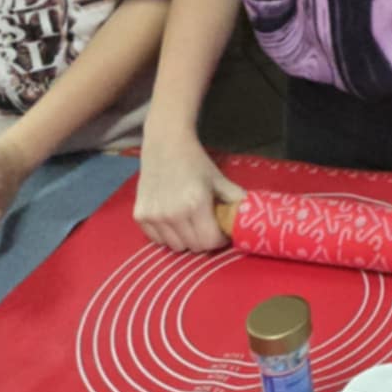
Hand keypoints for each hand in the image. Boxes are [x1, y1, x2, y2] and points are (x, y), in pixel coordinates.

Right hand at [133, 131, 242, 251]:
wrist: (165, 145)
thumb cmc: (195, 162)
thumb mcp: (219, 179)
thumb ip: (236, 199)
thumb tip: (251, 216)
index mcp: (195, 204)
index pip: (209, 241)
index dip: (219, 240)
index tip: (222, 231)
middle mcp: (172, 213)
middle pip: (193, 247)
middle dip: (204, 240)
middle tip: (207, 226)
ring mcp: (154, 216)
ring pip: (175, 246)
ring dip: (186, 239)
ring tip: (190, 222)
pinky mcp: (140, 216)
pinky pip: (158, 240)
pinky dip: (168, 236)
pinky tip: (173, 219)